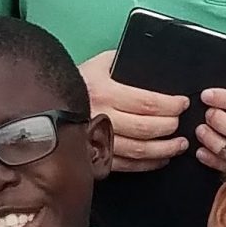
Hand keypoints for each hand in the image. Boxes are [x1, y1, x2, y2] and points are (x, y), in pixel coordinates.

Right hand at [80, 51, 187, 172]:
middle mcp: (100, 116)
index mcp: (104, 92)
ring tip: (179, 144)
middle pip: (146, 128)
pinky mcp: (93, 156)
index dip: (171, 106)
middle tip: (181, 123)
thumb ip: (125, 62)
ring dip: (165, 150)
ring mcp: (96, 139)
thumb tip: (155, 61)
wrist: (42, 102)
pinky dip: (147, 164)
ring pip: (139, 150)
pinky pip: (125, 165)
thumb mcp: (99, 64)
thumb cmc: (76, 82)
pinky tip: (159, 158)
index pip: (147, 102)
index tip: (182, 104)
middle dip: (171, 127)